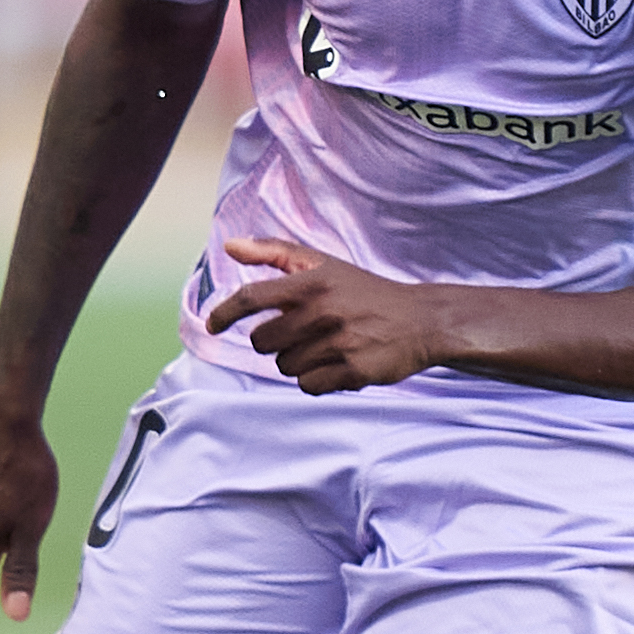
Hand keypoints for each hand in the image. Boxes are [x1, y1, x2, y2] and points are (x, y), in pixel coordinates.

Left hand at [203, 237, 454, 392]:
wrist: (421, 320)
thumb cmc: (363, 291)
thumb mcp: (323, 264)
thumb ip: (275, 253)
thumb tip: (230, 247)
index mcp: (312, 282)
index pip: (252, 297)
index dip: (225, 313)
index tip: (213, 325)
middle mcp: (323, 311)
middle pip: (263, 342)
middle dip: (275, 341)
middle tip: (302, 333)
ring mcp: (338, 343)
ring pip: (285, 366)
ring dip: (298, 361)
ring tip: (327, 346)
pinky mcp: (353, 372)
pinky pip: (307, 386)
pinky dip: (317, 379)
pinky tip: (337, 363)